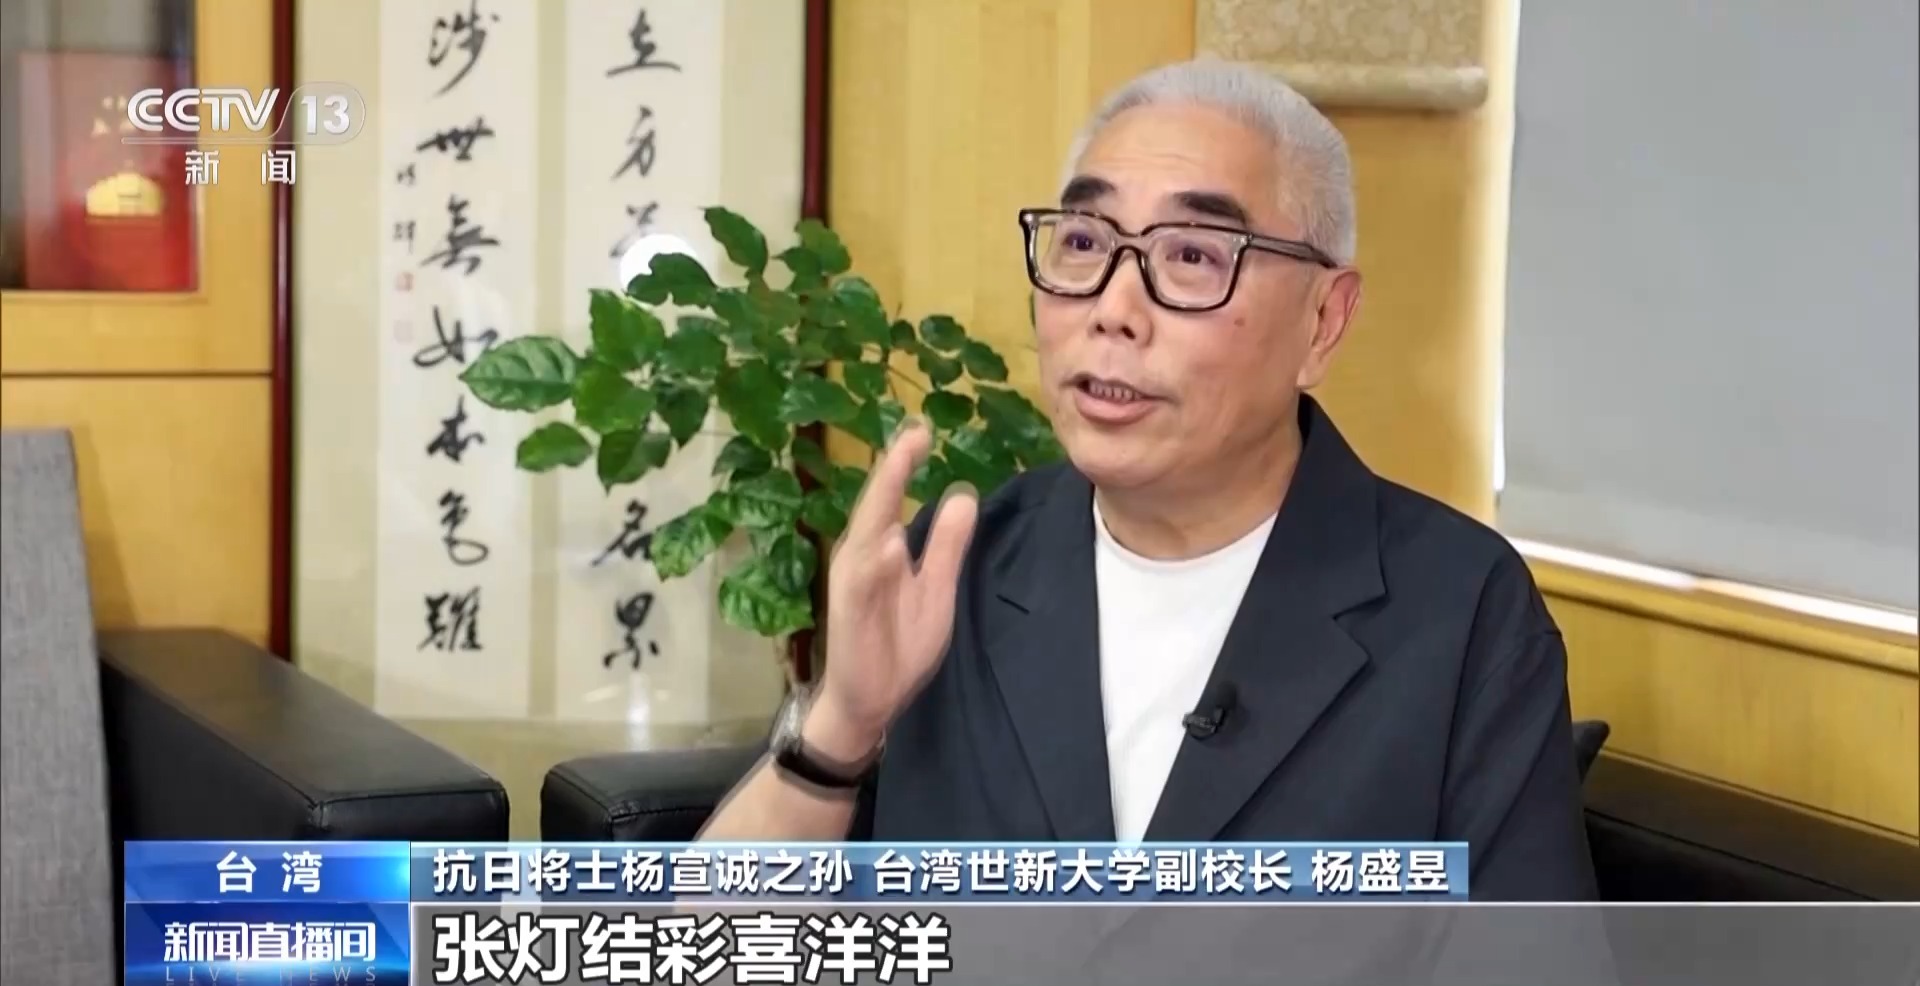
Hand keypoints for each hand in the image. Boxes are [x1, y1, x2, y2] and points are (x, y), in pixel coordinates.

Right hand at [807, 419, 978, 758]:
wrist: (869, 700)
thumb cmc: (898, 644)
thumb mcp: (935, 588)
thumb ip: (946, 545)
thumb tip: (962, 494)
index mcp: (881, 549)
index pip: (894, 498)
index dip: (905, 464)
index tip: (923, 429)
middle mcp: (861, 557)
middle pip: (876, 505)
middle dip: (892, 468)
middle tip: (914, 430)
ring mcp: (853, 584)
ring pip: (866, 536)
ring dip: (882, 500)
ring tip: (901, 463)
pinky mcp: (849, 613)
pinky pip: (863, 585)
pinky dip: (874, 563)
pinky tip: (889, 542)